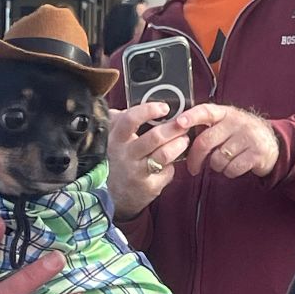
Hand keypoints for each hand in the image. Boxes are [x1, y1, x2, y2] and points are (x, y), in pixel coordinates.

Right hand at [106, 103, 190, 220]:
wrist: (110, 196)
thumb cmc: (116, 161)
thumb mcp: (112, 139)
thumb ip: (121, 119)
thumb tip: (133, 97)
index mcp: (116, 139)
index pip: (130, 119)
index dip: (149, 110)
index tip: (164, 108)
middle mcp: (125, 156)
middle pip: (155, 137)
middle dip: (175, 128)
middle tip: (184, 124)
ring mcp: (136, 172)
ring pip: (165, 155)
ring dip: (179, 144)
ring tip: (183, 141)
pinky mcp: (148, 187)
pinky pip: (167, 172)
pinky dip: (172, 166)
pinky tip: (170, 163)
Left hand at [177, 104, 278, 178]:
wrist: (271, 143)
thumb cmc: (240, 135)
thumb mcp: (226, 124)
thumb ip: (208, 127)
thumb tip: (180, 137)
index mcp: (225, 113)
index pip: (206, 111)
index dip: (191, 116)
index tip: (179, 123)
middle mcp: (236, 122)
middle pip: (206, 141)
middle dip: (195, 159)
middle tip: (193, 168)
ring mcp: (248, 137)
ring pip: (218, 159)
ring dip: (216, 166)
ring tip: (223, 162)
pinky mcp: (256, 153)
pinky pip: (232, 168)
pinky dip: (229, 172)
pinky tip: (234, 166)